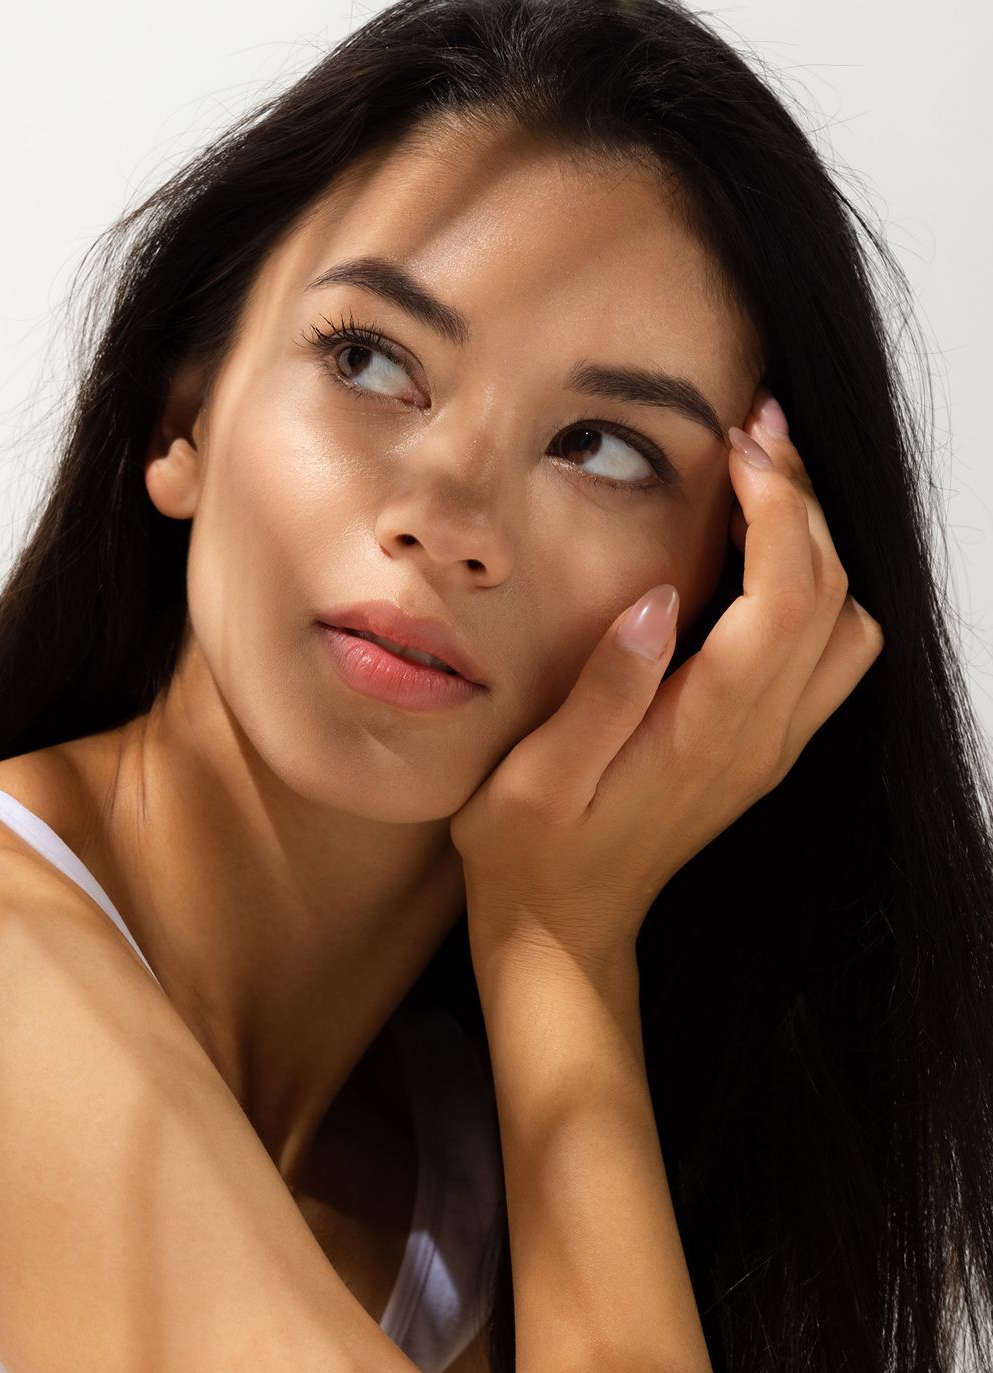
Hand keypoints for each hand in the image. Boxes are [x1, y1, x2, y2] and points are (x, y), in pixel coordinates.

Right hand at [450, 385, 885, 982]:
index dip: (777, 507)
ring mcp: (770, 748)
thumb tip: (660, 600)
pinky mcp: (762, 751)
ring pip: (847, 627)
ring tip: (758, 487)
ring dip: (817, 546)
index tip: (741, 444)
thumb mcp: (538, 778)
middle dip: (803, 502)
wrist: (564, 932)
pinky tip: (759, 560)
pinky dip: (814, 589)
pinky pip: (827, 657)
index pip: (786, 598)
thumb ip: (605, 691)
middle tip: (752, 434)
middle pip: (831, 597)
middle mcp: (759, 739)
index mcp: (707, 734)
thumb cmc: (532, 856)